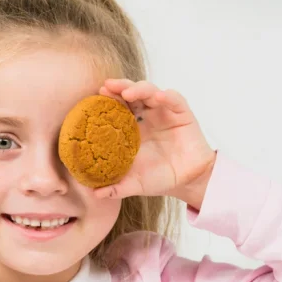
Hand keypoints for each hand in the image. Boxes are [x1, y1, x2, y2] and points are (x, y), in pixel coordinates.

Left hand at [93, 79, 215, 208]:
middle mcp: (146, 116)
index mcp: (132, 128)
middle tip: (107, 87)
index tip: (95, 96)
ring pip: (150, 91)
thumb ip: (116, 188)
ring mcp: (164, 112)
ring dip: (139, 89)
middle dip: (120, 87)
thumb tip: (94, 194)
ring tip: (128, 93)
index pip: (117, 107)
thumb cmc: (160, 178)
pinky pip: (174, 100)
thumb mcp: (135, 184)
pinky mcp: (182, 114)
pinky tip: (159, 97)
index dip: (108, 100)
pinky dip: (167, 96)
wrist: (187, 182)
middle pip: (131, 93)